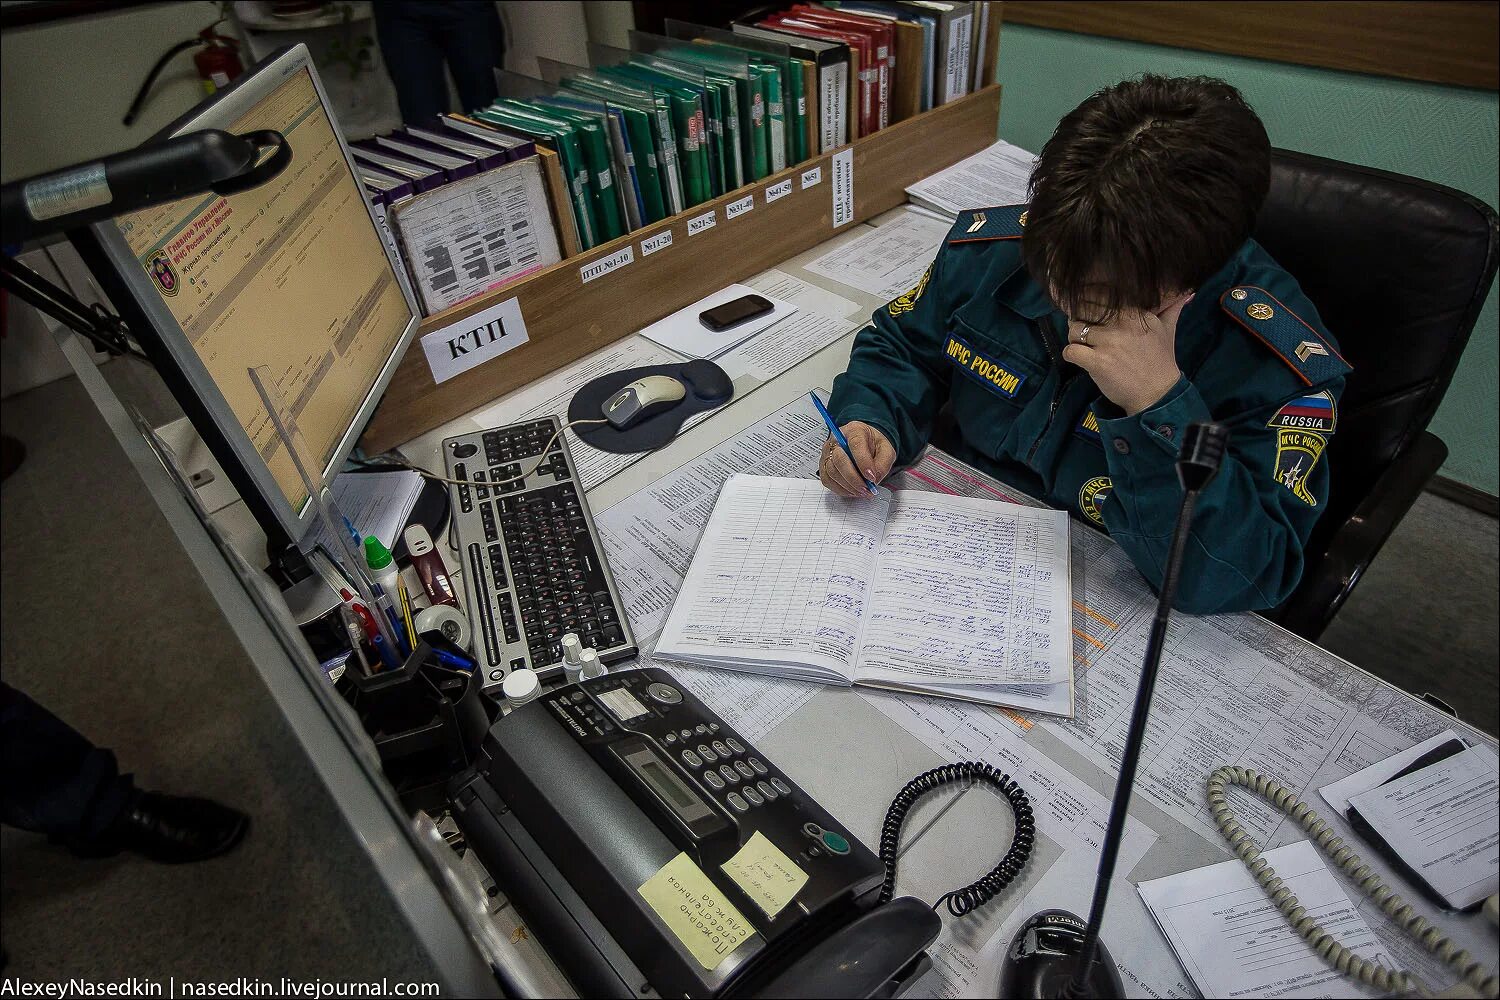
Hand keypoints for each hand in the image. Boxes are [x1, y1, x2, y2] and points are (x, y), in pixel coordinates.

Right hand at [819, 422, 894, 497]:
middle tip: (867, 488)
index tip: (872, 477)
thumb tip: (875, 477)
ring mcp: (827, 454)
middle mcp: (836, 440)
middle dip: (854, 478)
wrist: (865, 445)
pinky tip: (853, 491)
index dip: (863, 462)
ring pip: (832, 472)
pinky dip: (841, 489)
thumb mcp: (886, 450)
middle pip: (839, 459)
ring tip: (862, 491)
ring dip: (848, 486)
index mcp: (854, 430)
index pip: (855, 444)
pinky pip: (828, 480)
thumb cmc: (873, 445)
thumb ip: (883, 462)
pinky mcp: (824, 467)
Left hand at [1062, 294, 1192, 415]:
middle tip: (1087, 333)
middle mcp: (1122, 325)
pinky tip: (1080, 359)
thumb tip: (1188, 291)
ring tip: (1084, 347)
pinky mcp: (1097, 362)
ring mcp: (1109, 343)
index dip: (1091, 304)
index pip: (1102, 297)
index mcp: (1136, 313)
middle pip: (1084, 312)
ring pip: (1074, 330)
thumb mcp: (1168, 330)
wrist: (1158, 394)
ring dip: (1074, 339)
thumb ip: (1172, 308)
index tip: (1092, 315)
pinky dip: (1070, 354)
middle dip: (1081, 321)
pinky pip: (1071, 351)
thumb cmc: (1161, 361)